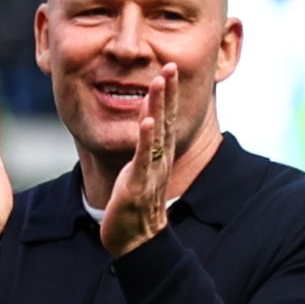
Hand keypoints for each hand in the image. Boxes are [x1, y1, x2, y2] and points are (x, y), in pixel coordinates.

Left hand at [99, 63, 176, 258]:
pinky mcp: (139, 184)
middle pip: (166, 119)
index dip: (168, 92)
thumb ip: (145, 138)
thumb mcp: (141, 164)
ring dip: (158, 106)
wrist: (135, 239)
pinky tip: (145, 121)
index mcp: (160, 153)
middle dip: (168, 91)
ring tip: (158, 81)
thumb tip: (146, 111)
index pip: (167, 117)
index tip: (168, 66)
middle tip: (170, 64)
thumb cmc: (136, 202)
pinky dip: (145, 139)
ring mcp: (151, 170)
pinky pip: (143, 159)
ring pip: (157, 133)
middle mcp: (160, 158)